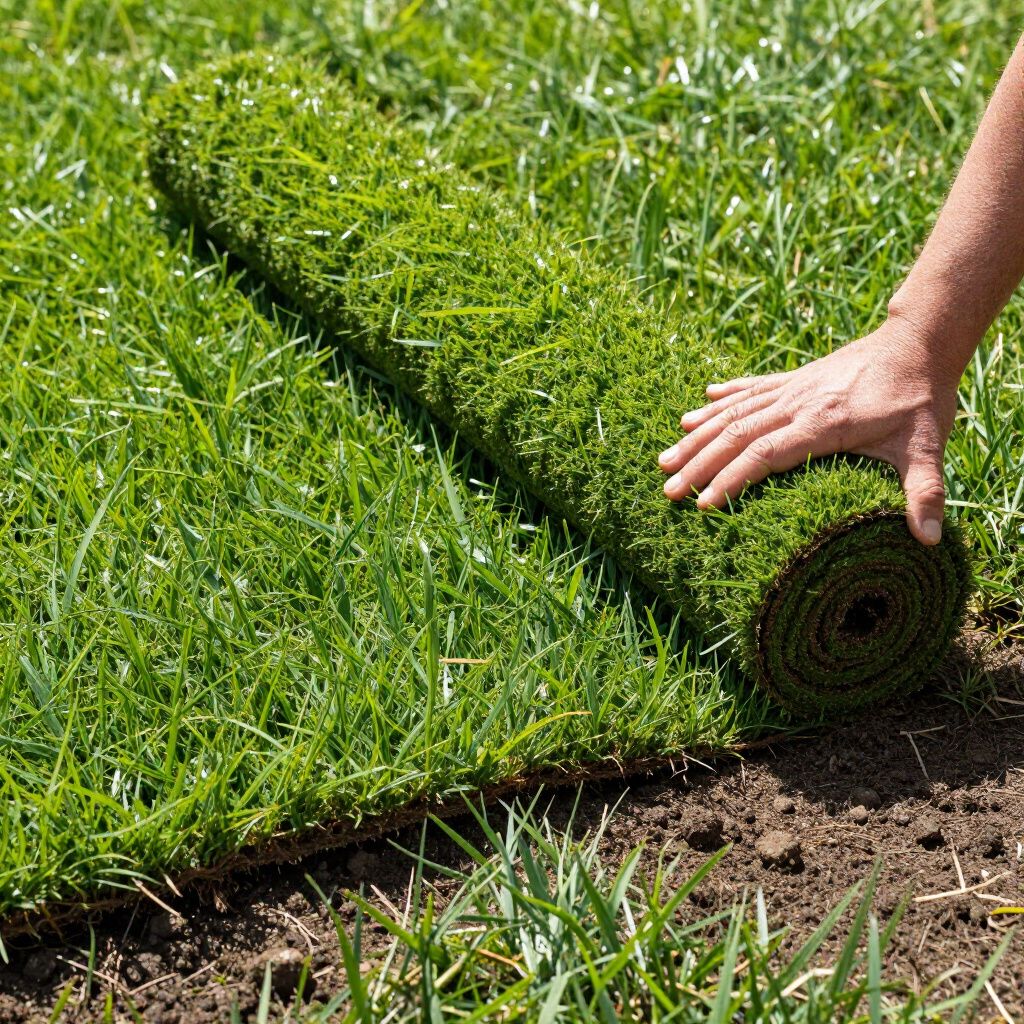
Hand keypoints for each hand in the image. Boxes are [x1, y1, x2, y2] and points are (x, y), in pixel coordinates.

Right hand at [657, 320, 960, 544]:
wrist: (919, 342)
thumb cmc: (921, 398)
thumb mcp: (926, 447)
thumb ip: (924, 492)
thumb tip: (929, 542)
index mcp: (822, 423)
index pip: (764, 454)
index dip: (731, 480)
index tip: (703, 504)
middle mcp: (797, 404)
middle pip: (735, 435)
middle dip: (698, 464)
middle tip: (667, 490)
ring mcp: (792, 389)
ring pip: (733, 412)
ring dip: (697, 437)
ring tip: (663, 457)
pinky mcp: (794, 379)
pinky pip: (748, 390)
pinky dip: (720, 400)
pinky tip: (696, 410)